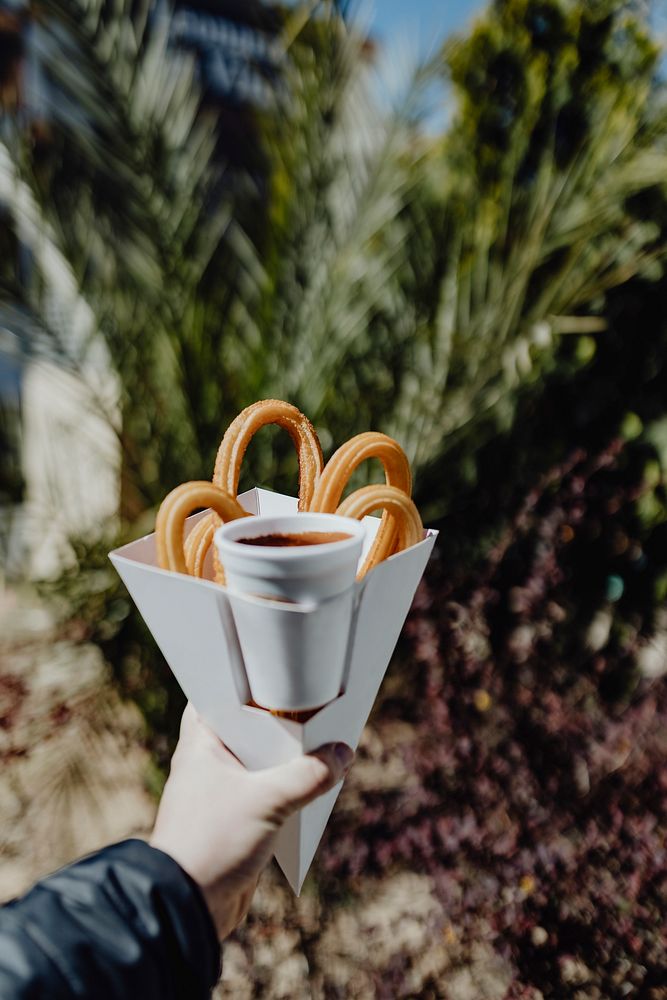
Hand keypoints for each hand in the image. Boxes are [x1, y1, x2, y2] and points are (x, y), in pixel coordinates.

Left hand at [150, 704, 353, 939]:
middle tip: (318, 708)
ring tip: (325, 745)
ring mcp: (221, 791)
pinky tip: (315, 785)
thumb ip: (309, 774)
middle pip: (251, 730)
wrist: (189, 907)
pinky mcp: (235, 818)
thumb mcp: (268, 801)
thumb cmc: (213, 842)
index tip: (283, 676)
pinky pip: (267, 791)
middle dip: (284, 723)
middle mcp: (208, 762)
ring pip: (262, 763)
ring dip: (289, 760)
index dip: (252, 685)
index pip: (222, 697)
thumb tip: (343, 754)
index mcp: (201, 744)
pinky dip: (288, 787)